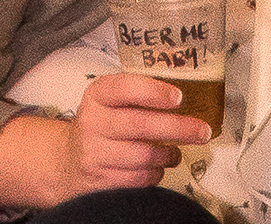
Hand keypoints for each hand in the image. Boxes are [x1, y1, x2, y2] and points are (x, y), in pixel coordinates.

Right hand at [0, 72, 212, 208]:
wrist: (68, 160)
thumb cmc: (103, 123)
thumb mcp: (113, 100)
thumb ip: (142, 94)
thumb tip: (189, 95)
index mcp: (98, 95)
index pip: (125, 89)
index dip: (154, 93)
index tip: (179, 98)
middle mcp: (92, 122)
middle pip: (140, 125)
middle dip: (178, 128)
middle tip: (202, 131)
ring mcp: (93, 154)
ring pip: (143, 156)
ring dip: (169, 154)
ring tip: (176, 152)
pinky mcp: (99, 181)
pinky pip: (139, 179)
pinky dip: (156, 173)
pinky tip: (157, 166)